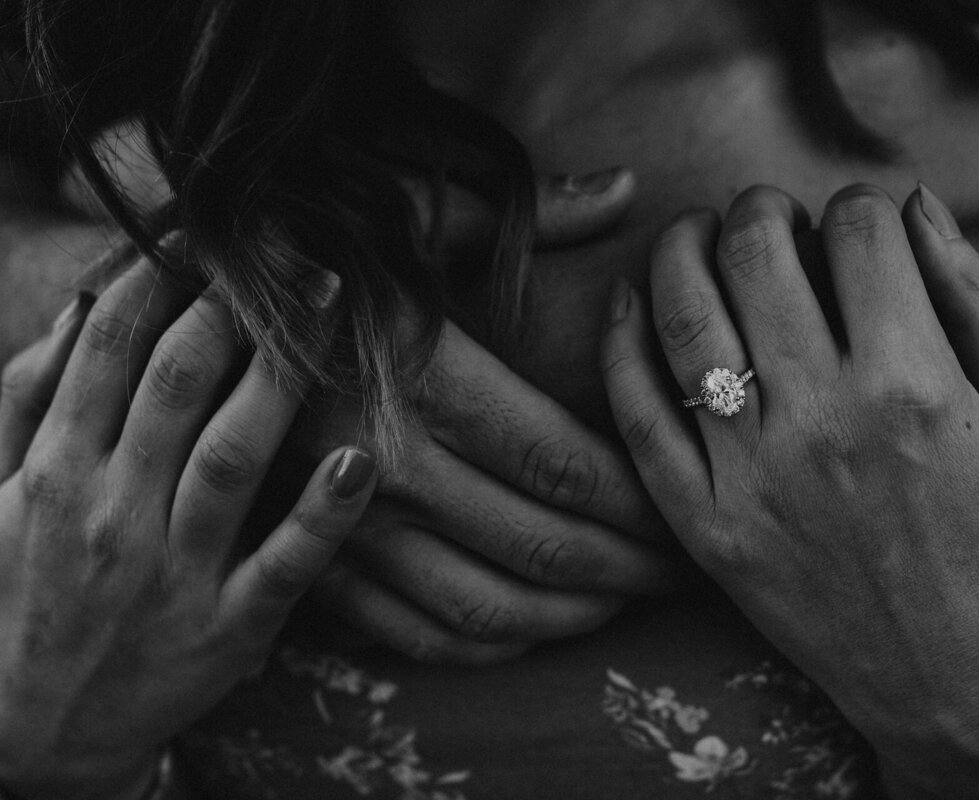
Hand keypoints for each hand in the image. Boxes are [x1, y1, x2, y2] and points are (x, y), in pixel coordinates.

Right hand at [0, 254, 374, 799]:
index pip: (112, 349)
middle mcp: (113, 513)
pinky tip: (363, 459)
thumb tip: (81, 303)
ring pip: (230, 457)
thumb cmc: (10, 595)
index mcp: (55, 470)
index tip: (209, 230)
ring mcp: (173, 574)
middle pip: (178, 384)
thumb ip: (24, 399)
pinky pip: (283, 565)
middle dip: (234, 304)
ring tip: (331, 309)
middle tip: (292, 246)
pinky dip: (322, 513)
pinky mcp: (227, 629)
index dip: (161, 276)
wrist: (21, 737)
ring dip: (282, 378)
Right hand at [293, 168, 681, 663]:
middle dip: (629, 568)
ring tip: (625, 601)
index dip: (641, 504)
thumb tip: (624, 190)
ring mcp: (343, 525)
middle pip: (542, 546)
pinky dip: (484, 645)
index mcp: (426, 380)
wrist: (176, 304)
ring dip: (570, 616)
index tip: (684, 515)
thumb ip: (524, 213)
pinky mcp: (311, 556)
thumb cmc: (305, 243)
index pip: (567, 468)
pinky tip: (530, 628)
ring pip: (485, 608)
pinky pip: (412, 633)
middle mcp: (387, 466)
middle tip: (682, 569)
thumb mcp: (406, 209)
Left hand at [601, 184, 978, 798]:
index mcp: (912, 385)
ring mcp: (752, 475)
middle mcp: (823, 421)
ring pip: (684, 317)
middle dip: (759, 207)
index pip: (858, 232)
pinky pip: (638, 414)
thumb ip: (975, 296)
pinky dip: (621, 343)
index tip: (857, 222)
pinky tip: (628, 300)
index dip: (857, 204)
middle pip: (756, 253)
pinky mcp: (704, 523)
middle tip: (767, 214)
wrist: (948, 673)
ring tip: (695, 234)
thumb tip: (912, 202)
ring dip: (679, 249)